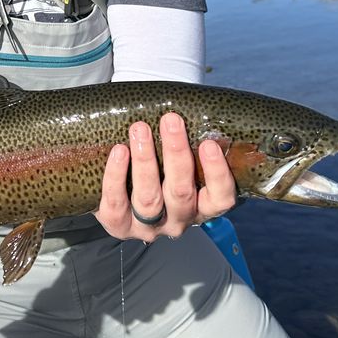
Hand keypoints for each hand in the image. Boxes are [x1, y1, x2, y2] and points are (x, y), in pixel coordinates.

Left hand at [95, 112, 236, 240]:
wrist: (121, 189)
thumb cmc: (159, 165)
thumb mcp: (179, 161)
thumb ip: (188, 145)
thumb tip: (188, 109)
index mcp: (202, 207)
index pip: (221, 198)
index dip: (217, 173)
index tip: (209, 143)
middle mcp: (178, 221)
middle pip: (181, 193)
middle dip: (176, 154)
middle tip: (170, 120)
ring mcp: (148, 228)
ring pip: (149, 199)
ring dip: (145, 160)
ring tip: (140, 129)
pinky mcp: (119, 226)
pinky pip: (116, 204)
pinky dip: (117, 176)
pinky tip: (119, 151)